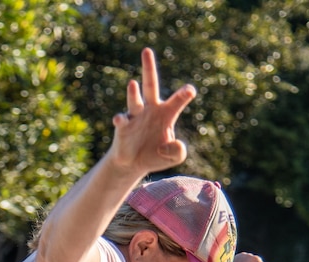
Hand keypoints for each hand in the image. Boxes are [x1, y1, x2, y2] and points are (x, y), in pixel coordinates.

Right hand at [111, 48, 195, 174]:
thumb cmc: (157, 154)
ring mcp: (135, 116)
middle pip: (150, 85)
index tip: (190, 91)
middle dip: (148, 68)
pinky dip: (120, 120)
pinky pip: (122, 121)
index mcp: (166, 113)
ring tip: (133, 84)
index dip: (184, 95)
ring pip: (135, 100)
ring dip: (133, 93)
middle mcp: (150, 109)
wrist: (134, 163)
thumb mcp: (175, 157)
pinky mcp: (123, 127)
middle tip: (146, 50)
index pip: (177, 100)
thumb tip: (174, 143)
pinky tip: (119, 119)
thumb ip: (179, 152)